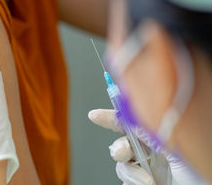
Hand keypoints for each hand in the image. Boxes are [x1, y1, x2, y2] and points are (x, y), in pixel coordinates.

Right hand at [88, 109, 202, 184]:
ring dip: (130, 171)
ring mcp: (146, 168)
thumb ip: (151, 134)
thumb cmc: (200, 173)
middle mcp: (152, 150)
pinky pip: (125, 179)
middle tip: (124, 153)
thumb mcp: (176, 148)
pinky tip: (146, 184)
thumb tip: (131, 120)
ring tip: (147, 180)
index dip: (111, 117)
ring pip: (122, 163)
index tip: (94, 116)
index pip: (132, 121)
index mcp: (161, 135)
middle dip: (119, 147)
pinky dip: (132, 182)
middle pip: (122, 142)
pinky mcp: (141, 182)